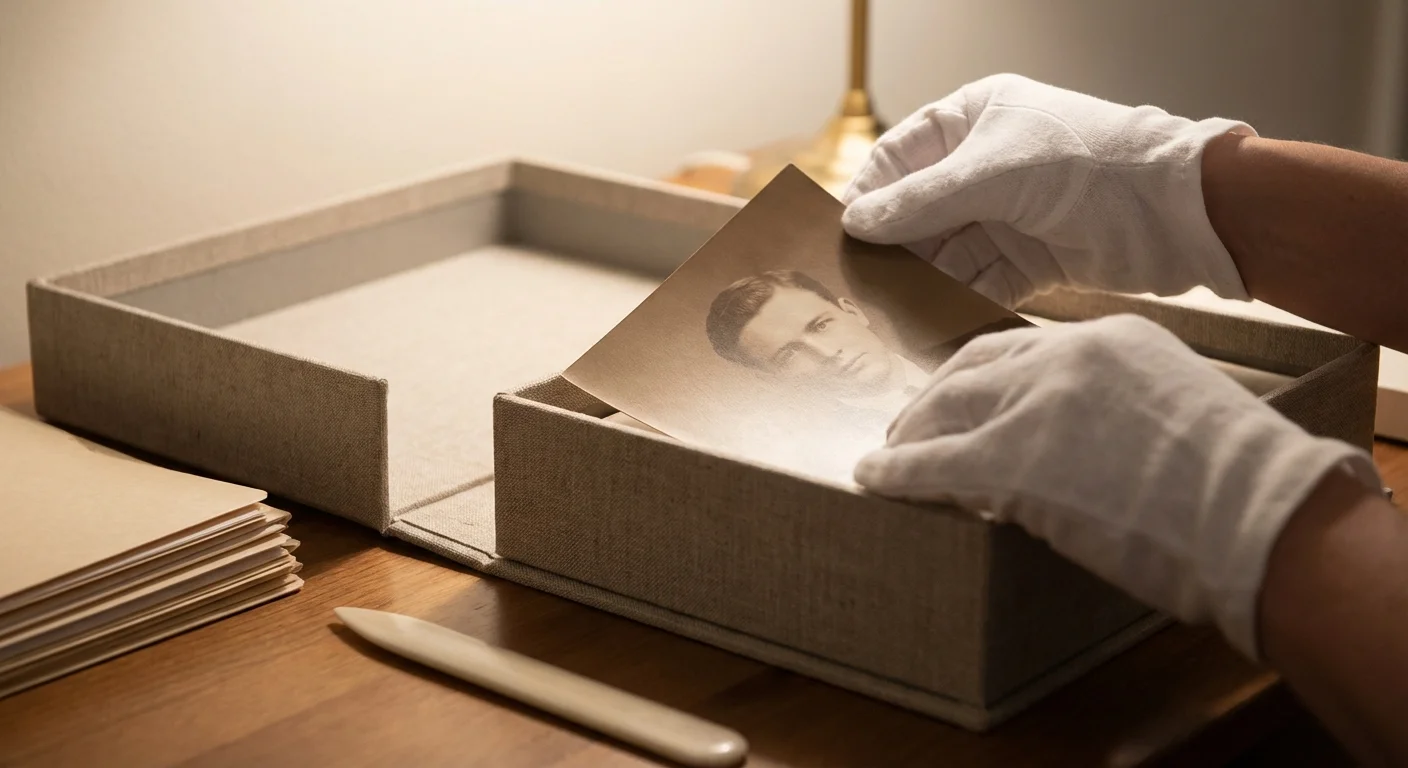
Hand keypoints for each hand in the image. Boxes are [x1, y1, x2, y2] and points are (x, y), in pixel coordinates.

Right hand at [842, 74, 1255, 308]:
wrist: (1176, 211)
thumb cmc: (1089, 163)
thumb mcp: (992, 174)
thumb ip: (921, 201)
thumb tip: (856, 222)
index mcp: (976, 120)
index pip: (902, 157)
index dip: (872, 193)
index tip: (844, 232)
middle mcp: (987, 166)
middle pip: (920, 211)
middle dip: (895, 246)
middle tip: (860, 281)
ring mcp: (1009, 215)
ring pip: (947, 252)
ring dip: (924, 279)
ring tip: (892, 309)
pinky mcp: (1031, 260)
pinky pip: (979, 283)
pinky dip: (958, 302)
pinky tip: (934, 322)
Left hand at [854, 314, 1379, 658]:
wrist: (1259, 515)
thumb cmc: (1239, 486)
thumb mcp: (1174, 412)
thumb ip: (1117, 407)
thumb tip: (1074, 444)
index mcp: (1111, 337)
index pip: (1020, 346)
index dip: (980, 375)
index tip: (959, 394)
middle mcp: (1066, 355)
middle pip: (973, 367)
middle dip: (935, 398)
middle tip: (909, 425)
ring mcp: (1035, 404)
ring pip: (947, 408)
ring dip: (911, 434)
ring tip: (890, 456)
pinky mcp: (1011, 459)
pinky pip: (934, 462)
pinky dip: (898, 472)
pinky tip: (875, 479)